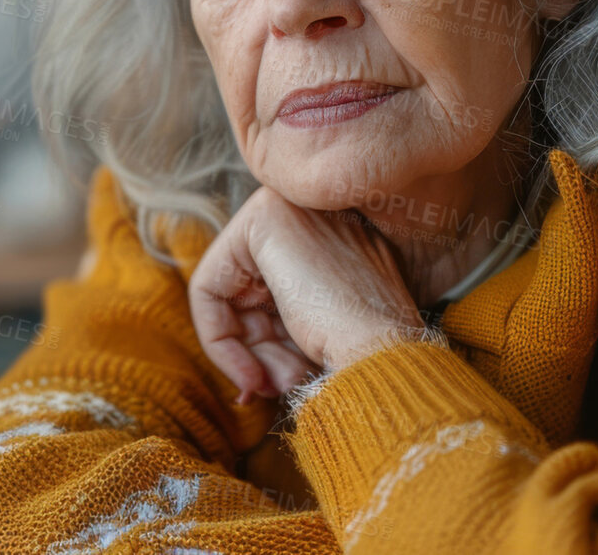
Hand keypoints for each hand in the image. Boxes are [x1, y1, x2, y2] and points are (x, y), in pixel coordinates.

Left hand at [187, 186, 426, 403]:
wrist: (388, 359)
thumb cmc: (367, 356)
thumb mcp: (324, 333)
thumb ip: (288, 324)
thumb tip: (248, 364)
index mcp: (338, 242)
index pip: (276, 298)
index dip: (270, 349)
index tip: (276, 388)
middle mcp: (317, 214)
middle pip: (250, 295)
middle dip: (257, 354)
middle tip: (271, 391)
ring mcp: (295, 206)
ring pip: (230, 295)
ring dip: (247, 356)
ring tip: (275, 386)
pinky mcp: (266, 219)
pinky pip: (208, 287)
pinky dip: (218, 340)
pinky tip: (251, 375)